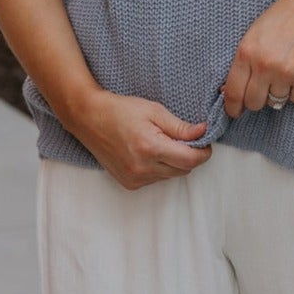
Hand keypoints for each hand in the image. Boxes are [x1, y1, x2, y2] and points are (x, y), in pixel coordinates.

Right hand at [64, 88, 212, 189]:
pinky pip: (156, 180)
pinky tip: (148, 153)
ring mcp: (135, 179)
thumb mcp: (154, 111)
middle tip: (182, 139)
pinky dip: (159, 168)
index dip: (203, 152)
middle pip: (183, 170)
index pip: (190, 160)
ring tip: (161, 143)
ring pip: (170, 176)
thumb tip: (203, 133)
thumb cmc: (121, 110)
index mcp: (151, 148)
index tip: (205, 143)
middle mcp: (143, 168)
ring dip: (173, 163)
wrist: (89, 119)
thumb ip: (180, 126)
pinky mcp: (129, 183)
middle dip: (188, 156)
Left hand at [219, 0, 293, 120]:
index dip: (232, 107)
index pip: (234, 92)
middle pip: (254, 103)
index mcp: (246, 52)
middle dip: (256, 99)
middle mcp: (264, 65)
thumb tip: (228, 90)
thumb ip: (242, 61)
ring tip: (284, 72)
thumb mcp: (254, 33)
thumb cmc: (284, 16)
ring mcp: (286, 72)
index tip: (235, 112)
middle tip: (263, 88)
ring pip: (276, 102)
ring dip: (278, 92)